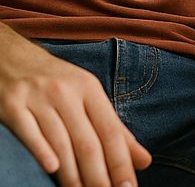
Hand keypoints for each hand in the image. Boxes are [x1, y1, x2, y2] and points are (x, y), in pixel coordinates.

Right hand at [0, 30, 150, 186]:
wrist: (12, 56)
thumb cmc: (57, 82)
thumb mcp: (88, 96)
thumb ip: (115, 129)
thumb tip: (144, 160)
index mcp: (90, 89)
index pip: (111, 130)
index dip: (121, 161)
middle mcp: (67, 93)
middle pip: (88, 141)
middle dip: (99, 175)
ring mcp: (39, 99)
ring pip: (61, 142)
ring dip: (73, 175)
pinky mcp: (13, 106)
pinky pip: (29, 132)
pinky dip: (41, 151)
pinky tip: (52, 170)